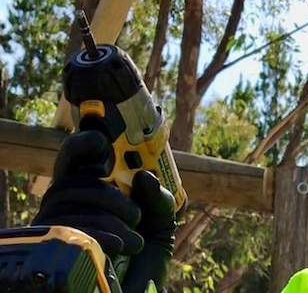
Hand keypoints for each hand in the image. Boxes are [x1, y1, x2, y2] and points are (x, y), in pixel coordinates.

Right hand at [33, 130, 176, 292]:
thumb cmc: (143, 262)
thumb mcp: (160, 226)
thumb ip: (160, 200)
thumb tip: (144, 177)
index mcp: (90, 194)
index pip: (74, 160)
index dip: (82, 145)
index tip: (101, 142)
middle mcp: (65, 208)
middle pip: (71, 182)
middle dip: (109, 194)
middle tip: (135, 214)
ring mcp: (54, 229)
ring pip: (68, 202)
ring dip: (110, 216)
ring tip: (135, 239)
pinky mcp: (51, 249)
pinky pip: (67, 229)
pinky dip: (101, 234)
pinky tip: (121, 247)